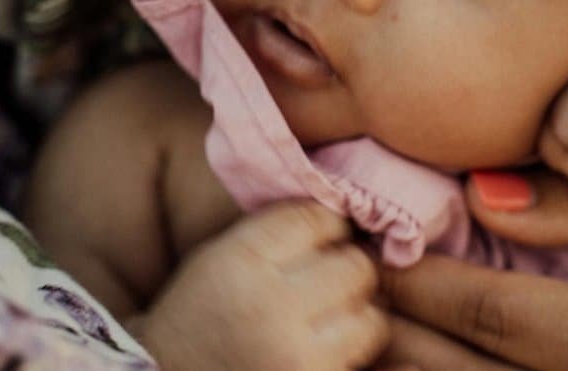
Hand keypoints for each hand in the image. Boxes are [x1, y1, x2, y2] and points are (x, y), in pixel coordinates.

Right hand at [133, 201, 388, 370]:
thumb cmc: (196, 315)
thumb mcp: (218, 257)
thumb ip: (275, 233)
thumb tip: (342, 212)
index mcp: (242, 261)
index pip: (316, 219)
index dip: (329, 223)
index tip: (326, 234)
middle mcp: (272, 305)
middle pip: (354, 266)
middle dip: (349, 268)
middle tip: (332, 278)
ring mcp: (296, 355)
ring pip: (371, 316)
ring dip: (357, 314)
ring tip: (330, 317)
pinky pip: (362, 358)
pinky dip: (350, 351)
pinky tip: (324, 346)